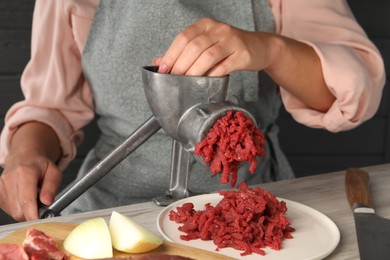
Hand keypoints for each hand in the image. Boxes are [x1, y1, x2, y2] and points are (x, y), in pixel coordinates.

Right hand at [0, 150, 61, 220]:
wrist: (25, 156)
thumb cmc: (41, 165)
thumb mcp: (54, 172)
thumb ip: (52, 187)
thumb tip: (47, 202)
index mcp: (25, 171)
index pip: (26, 200)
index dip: (33, 215)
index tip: (40, 222)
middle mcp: (9, 178)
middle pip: (18, 210)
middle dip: (31, 213)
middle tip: (41, 204)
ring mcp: (1, 186)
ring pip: (13, 212)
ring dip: (25, 210)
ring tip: (32, 197)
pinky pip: (8, 209)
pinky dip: (18, 208)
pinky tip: (23, 198)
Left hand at [153, 18, 274, 75]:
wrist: (260, 47)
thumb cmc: (230, 48)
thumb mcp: (206, 45)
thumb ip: (184, 52)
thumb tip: (159, 62)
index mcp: (206, 25)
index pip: (183, 38)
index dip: (171, 54)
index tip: (162, 69)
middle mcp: (219, 29)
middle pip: (194, 47)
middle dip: (181, 65)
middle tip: (173, 79)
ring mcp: (232, 40)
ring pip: (208, 56)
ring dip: (194, 71)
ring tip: (186, 82)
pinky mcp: (243, 54)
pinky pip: (224, 66)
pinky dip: (212, 75)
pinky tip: (205, 82)